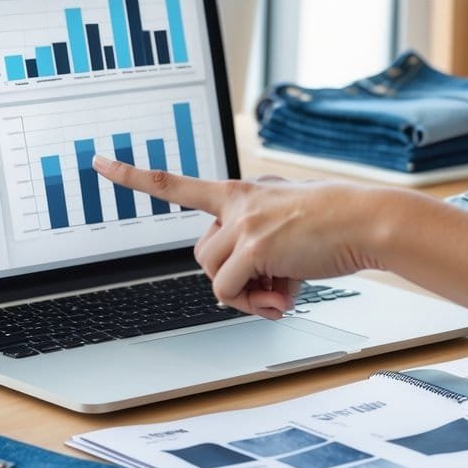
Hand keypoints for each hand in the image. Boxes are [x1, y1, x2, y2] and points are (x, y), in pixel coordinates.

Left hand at [91, 156, 381, 318]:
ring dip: (242, 295)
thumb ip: (259, 253)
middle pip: (201, 254)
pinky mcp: (255, 246)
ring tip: (280, 292)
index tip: (100, 164)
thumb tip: (250, 292)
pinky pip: (228, 290)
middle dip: (229, 278)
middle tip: (267, 288)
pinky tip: (283, 296)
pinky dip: (251, 303)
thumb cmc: (334, 227)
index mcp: (241, 192)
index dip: (134, 177)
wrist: (367, 221)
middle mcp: (236, 203)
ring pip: (212, 275)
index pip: (176, 184)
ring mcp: (244, 222)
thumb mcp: (287, 228)